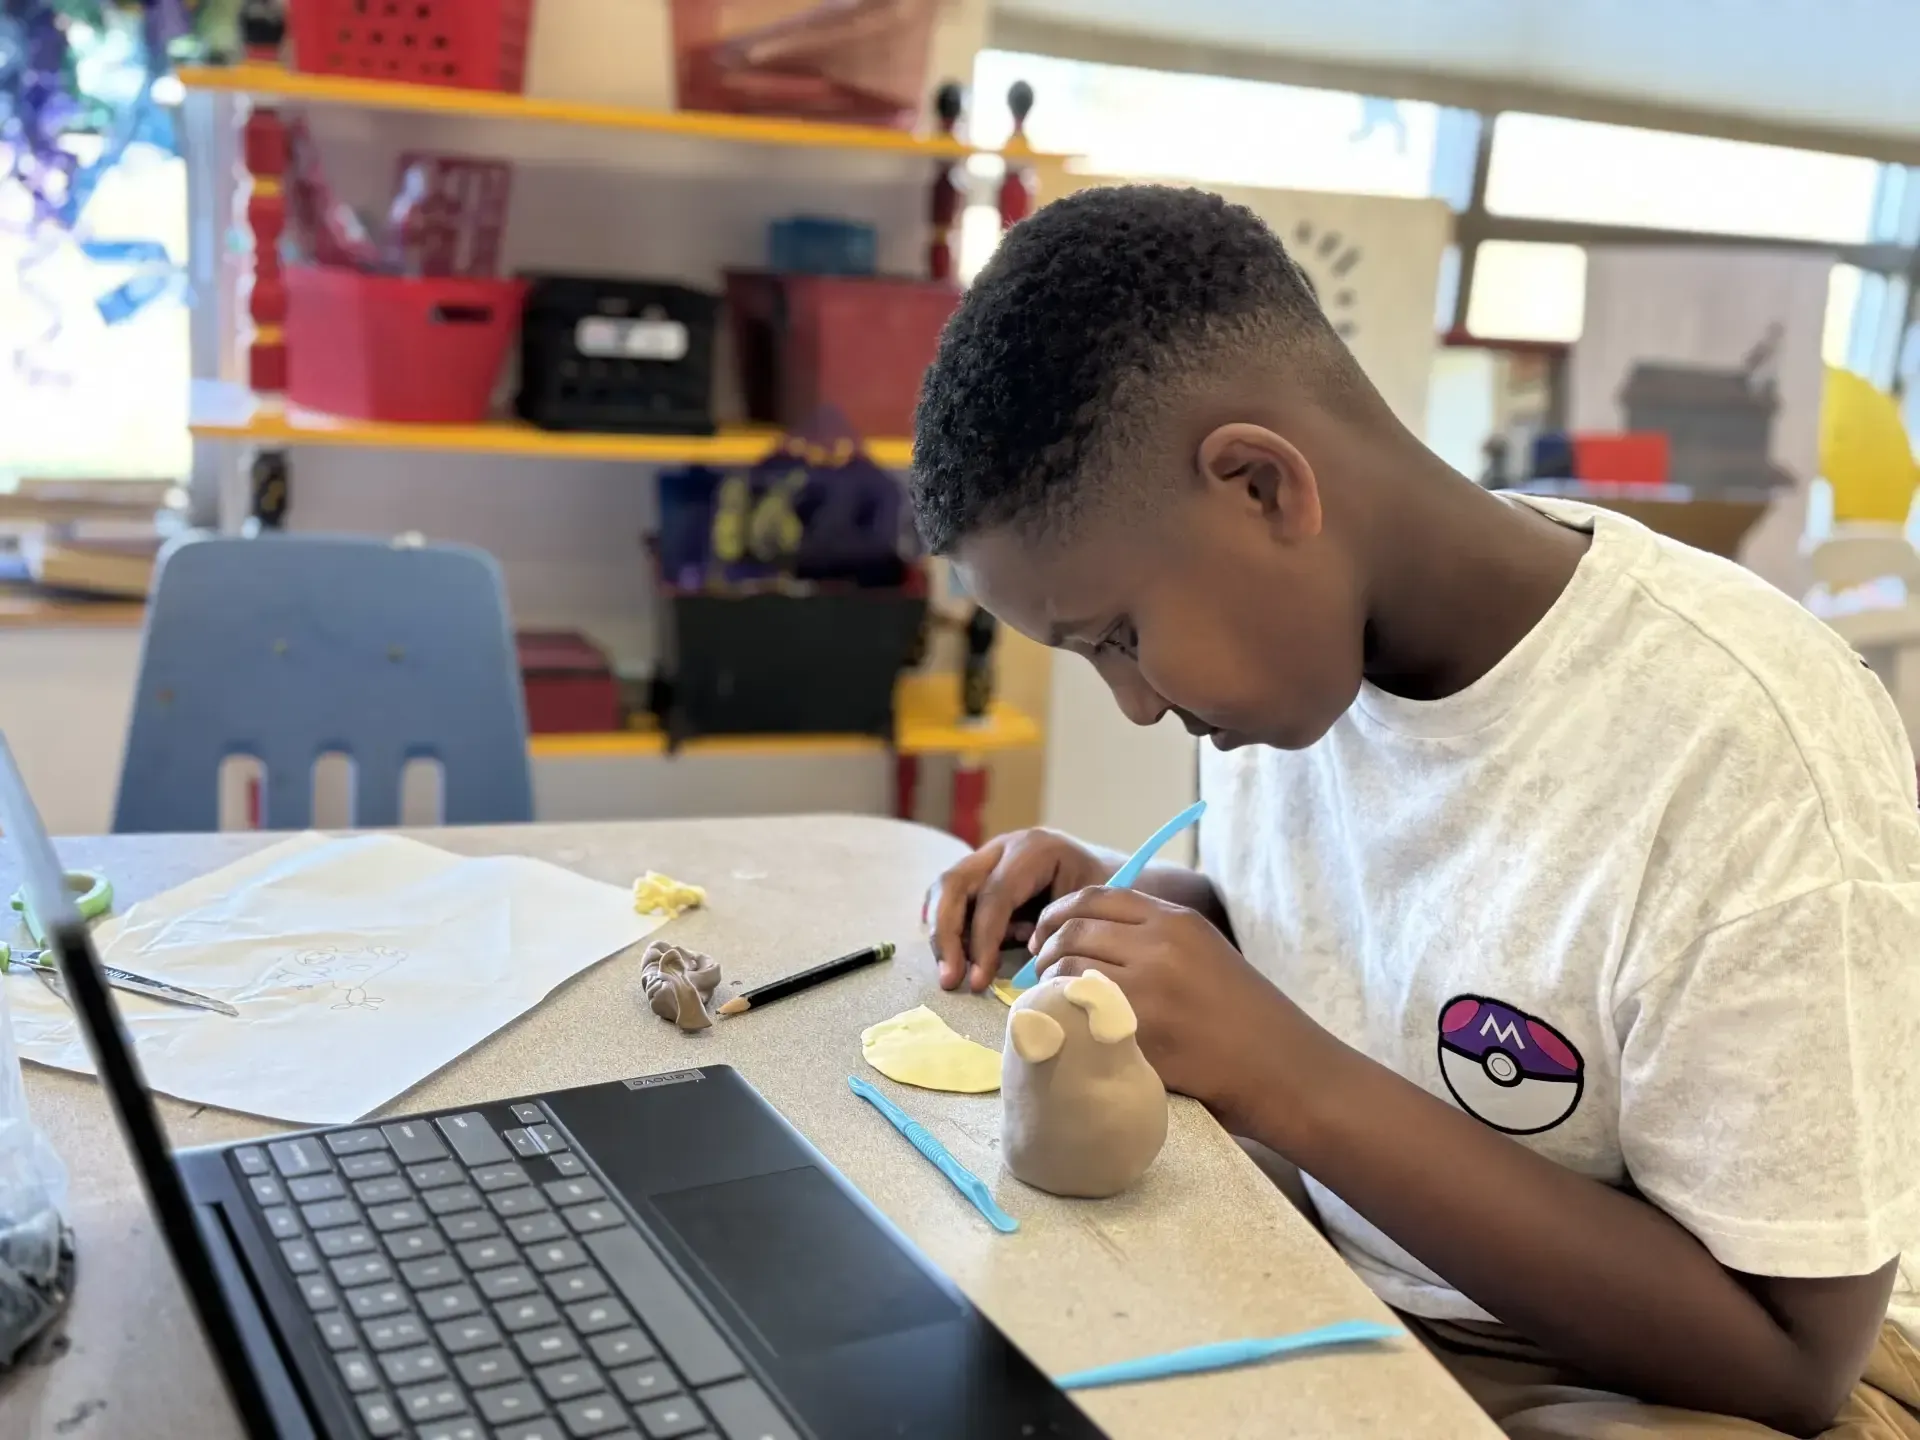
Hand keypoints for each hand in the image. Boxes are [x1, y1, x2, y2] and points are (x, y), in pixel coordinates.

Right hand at [924, 829, 1116, 991]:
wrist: (1106, 874)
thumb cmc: (1103, 894)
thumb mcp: (1090, 908)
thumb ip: (1060, 927)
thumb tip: (1030, 954)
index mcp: (1034, 850)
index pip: (995, 895)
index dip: (983, 940)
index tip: (980, 981)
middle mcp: (1003, 847)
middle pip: (954, 883)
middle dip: (946, 934)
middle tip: (950, 979)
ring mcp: (986, 857)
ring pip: (944, 889)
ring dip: (941, 935)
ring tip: (950, 976)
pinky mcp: (978, 874)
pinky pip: (949, 897)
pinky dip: (945, 927)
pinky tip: (951, 957)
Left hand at [1028, 886, 1331, 1132]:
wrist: (1287, 1071)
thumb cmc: (1249, 1019)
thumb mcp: (1206, 954)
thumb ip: (1156, 939)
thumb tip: (1091, 939)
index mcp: (1177, 921)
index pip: (1094, 898)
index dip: (1058, 915)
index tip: (1044, 936)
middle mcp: (1160, 946)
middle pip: (1073, 932)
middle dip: (1045, 952)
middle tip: (1038, 975)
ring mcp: (1149, 990)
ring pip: (1068, 973)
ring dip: (1049, 988)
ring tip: (1051, 1005)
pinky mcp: (1141, 1034)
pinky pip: (1078, 1016)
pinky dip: (1062, 1020)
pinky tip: (1064, 1031)